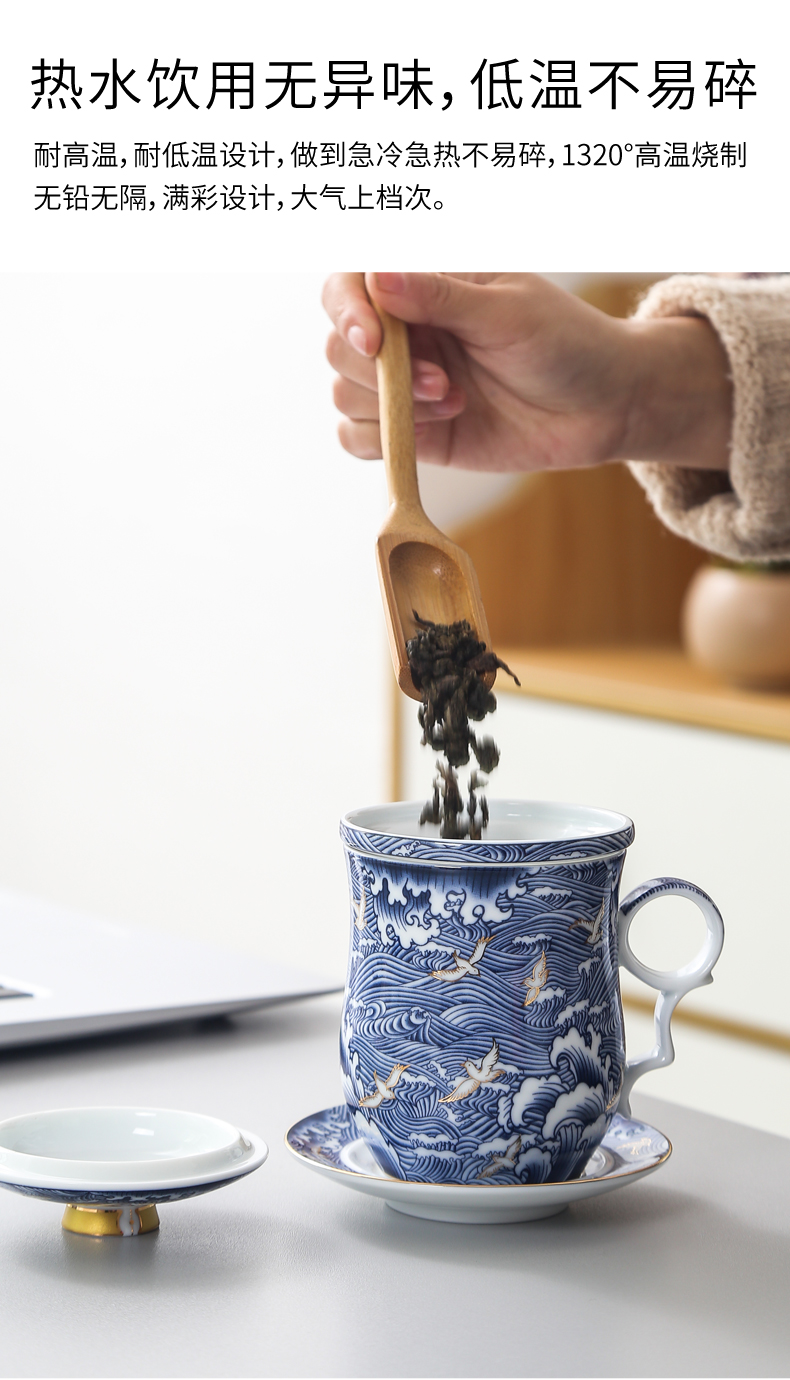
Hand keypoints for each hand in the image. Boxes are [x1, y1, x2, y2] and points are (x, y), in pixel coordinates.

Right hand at [323, 272, 731, 472]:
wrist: (604, 407)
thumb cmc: (566, 342)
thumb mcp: (508, 311)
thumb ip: (440, 296)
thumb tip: (377, 276)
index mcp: (424, 285)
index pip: (349, 284)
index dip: (348, 311)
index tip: (374, 340)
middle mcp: (405, 333)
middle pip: (339, 346)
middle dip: (381, 372)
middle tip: (443, 384)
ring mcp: (406, 385)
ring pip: (344, 394)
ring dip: (391, 406)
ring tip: (455, 402)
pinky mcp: (414, 432)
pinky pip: (358, 439)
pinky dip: (381, 440)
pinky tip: (436, 428)